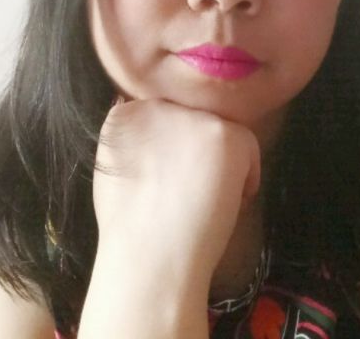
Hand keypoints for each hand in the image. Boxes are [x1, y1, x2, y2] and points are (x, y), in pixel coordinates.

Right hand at [92, 98, 261, 285]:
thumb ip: (131, 142)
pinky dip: (246, 175)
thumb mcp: (111, 169)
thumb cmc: (129, 226)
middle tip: (189, 191)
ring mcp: (192, 116)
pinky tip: (226, 200)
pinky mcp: (223, 132)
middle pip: (191, 121)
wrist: (150, 253)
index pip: (160, 117)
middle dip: (195, 152)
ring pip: (219, 133)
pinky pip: (247, 146)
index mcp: (125, 113)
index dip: (171, 149)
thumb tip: (151, 135)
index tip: (170, 178)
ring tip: (204, 198)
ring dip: (219, 162)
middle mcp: (158, 106)